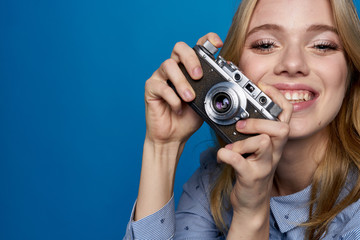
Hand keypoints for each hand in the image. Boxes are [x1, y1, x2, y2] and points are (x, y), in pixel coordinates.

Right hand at [144, 33, 222, 144]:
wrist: (174, 137)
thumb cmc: (189, 119)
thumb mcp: (207, 102)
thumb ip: (214, 88)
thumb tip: (228, 74)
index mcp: (190, 68)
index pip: (197, 45)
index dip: (207, 39)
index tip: (217, 45)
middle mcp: (175, 68)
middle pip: (179, 48)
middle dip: (191, 59)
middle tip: (198, 76)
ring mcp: (161, 77)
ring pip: (168, 65)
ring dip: (181, 82)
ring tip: (189, 98)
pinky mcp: (151, 88)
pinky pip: (160, 85)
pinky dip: (172, 97)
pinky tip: (178, 108)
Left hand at [217, 83, 292, 237]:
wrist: (251, 202)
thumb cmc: (250, 169)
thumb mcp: (254, 148)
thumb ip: (250, 130)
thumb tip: (233, 109)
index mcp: (275, 141)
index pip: (286, 113)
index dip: (277, 96)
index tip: (262, 85)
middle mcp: (275, 152)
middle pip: (282, 128)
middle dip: (260, 122)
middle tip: (241, 125)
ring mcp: (265, 166)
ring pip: (263, 143)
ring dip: (242, 142)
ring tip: (229, 147)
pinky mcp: (252, 177)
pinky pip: (240, 162)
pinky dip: (227, 155)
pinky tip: (221, 155)